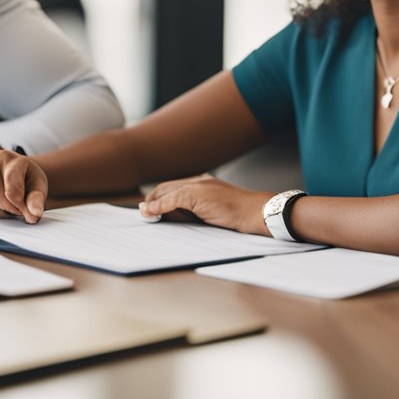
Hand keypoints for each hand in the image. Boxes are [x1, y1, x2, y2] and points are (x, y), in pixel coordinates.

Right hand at [0, 149, 47, 223]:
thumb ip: (37, 199)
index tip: (24, 211)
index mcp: (7, 158)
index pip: (10, 179)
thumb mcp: (37, 186)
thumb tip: (34, 213)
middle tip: (17, 211)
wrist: (14, 178)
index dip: (18, 200)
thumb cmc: (25, 180)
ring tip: (6, 211)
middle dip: (5, 208)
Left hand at [140, 175, 270, 234]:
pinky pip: (171, 199)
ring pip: (167, 192)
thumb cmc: (240, 215)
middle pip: (168, 188)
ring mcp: (197, 186)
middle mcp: (200, 182)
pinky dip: (157, 206)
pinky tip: (150, 213)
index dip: (161, 197)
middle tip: (143, 212)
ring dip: (153, 203)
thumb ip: (195, 212)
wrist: (255, 212)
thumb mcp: (213, 213)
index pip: (176, 188)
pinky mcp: (195, 194)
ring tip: (144, 214)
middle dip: (153, 198)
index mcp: (205, 184)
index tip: (151, 208)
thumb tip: (174, 217)